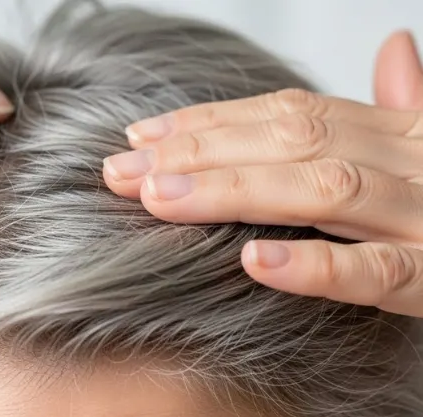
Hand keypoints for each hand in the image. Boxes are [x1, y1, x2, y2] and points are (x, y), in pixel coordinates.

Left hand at [103, 31, 422, 316]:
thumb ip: (414, 105)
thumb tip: (394, 44)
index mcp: (402, 134)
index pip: (290, 114)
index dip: (211, 121)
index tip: (141, 134)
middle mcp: (413, 163)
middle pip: (292, 142)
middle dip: (199, 151)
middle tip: (121, 169)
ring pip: (325, 192)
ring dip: (234, 192)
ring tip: (160, 197)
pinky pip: (379, 273)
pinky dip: (317, 264)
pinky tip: (253, 260)